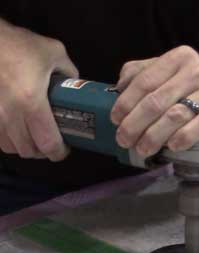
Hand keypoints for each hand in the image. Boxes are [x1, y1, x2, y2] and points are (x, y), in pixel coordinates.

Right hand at [0, 21, 78, 160]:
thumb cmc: (17, 43)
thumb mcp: (54, 52)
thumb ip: (70, 73)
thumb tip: (77, 89)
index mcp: (31, 101)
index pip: (47, 143)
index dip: (59, 152)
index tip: (65, 148)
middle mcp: (10, 113)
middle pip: (28, 150)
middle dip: (44, 152)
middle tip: (52, 142)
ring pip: (11, 148)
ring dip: (26, 147)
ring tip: (35, 138)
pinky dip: (9, 140)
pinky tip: (17, 132)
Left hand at [111, 46, 198, 156]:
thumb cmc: (198, 88)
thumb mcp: (172, 73)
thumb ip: (145, 73)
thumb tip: (119, 86)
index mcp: (178, 58)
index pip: (144, 81)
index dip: (125, 103)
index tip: (115, 121)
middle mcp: (196, 70)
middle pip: (156, 101)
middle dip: (135, 124)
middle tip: (124, 141)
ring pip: (175, 115)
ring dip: (154, 136)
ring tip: (143, 150)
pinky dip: (184, 138)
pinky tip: (173, 147)